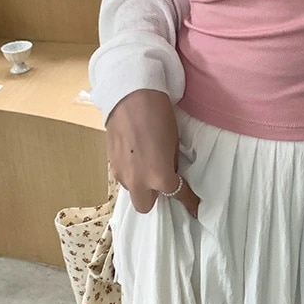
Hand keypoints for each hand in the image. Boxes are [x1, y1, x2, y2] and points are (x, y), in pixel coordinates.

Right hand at [106, 89, 200, 217]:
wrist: (130, 97)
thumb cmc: (159, 116)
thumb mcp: (173, 142)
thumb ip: (171, 164)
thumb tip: (171, 172)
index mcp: (159, 177)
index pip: (177, 195)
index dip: (188, 201)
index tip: (195, 206)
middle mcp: (138, 182)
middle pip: (145, 206)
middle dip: (155, 197)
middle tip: (162, 180)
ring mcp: (121, 174)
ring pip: (132, 191)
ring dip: (141, 183)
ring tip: (146, 162)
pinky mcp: (109, 164)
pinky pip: (123, 177)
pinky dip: (131, 171)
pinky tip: (135, 154)